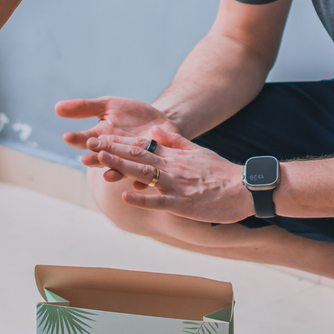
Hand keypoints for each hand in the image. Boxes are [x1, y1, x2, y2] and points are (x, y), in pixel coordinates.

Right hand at [55, 96, 180, 180]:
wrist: (158, 118)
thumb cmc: (129, 114)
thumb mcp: (106, 105)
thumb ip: (84, 107)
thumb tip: (56, 108)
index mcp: (102, 139)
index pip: (86, 140)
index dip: (77, 139)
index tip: (67, 137)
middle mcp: (115, 153)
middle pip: (103, 158)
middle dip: (95, 159)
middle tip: (86, 160)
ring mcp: (132, 160)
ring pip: (122, 169)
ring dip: (115, 173)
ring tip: (109, 176)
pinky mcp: (151, 164)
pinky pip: (147, 177)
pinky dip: (143, 182)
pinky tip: (139, 185)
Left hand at [87, 130, 252, 223]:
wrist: (245, 187)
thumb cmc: (221, 172)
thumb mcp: (197, 150)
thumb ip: (175, 141)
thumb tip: (154, 131)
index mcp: (173, 156)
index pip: (141, 146)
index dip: (118, 142)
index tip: (98, 135)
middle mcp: (171, 167)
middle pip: (137, 157)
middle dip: (112, 149)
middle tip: (89, 142)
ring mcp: (176, 185)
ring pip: (144, 174)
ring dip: (121, 166)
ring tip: (100, 159)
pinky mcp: (183, 203)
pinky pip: (159, 200)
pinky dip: (142, 198)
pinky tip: (125, 195)